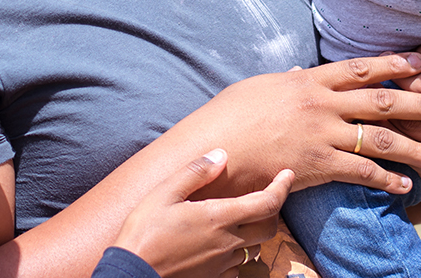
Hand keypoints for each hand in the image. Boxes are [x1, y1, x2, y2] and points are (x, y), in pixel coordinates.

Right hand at [113, 150, 292, 277]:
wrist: (132, 273)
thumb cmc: (144, 231)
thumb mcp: (164, 193)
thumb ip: (195, 172)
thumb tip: (221, 155)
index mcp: (219, 218)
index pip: (267, 203)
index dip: (282, 187)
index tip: (287, 174)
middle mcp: (228, 243)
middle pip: (270, 227)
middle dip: (274, 209)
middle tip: (266, 195)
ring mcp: (222, 265)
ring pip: (254, 247)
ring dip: (254, 232)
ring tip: (240, 219)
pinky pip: (237, 266)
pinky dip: (237, 252)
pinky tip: (221, 245)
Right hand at [175, 54, 420, 199]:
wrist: (215, 147)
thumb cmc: (230, 116)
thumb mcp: (260, 88)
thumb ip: (287, 80)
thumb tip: (300, 70)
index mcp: (308, 81)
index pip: (360, 68)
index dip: (394, 65)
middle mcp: (321, 104)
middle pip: (382, 101)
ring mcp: (321, 135)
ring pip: (380, 138)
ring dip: (415, 145)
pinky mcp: (318, 165)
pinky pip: (361, 171)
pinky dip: (387, 178)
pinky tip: (406, 184)